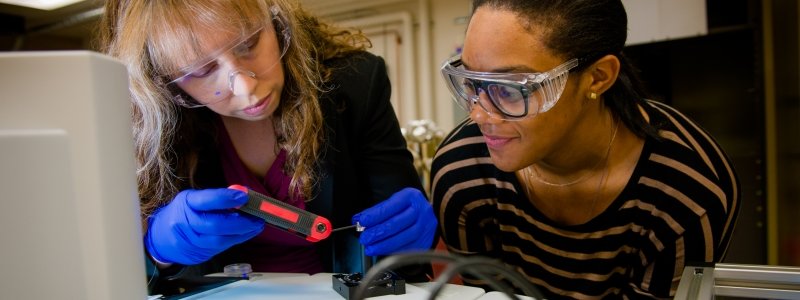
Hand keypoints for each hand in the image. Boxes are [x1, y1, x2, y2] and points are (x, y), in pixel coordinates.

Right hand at [144, 188, 264, 264]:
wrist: (161, 237)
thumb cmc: (184, 213)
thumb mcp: (195, 199)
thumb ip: (217, 197)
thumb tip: (243, 194)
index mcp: (186, 202)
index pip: (206, 200)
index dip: (226, 198)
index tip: (244, 197)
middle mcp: (186, 222)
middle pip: (215, 224)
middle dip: (240, 222)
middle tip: (257, 217)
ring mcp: (191, 240)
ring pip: (219, 239)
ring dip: (243, 233)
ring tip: (257, 225)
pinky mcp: (198, 253)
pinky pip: (222, 247)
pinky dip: (238, 239)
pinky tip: (248, 233)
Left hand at [352, 188, 436, 255]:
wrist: (426, 216)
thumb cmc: (406, 209)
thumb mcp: (392, 203)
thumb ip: (376, 211)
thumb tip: (358, 220)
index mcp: (411, 196)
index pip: (390, 206)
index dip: (375, 215)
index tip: (362, 222)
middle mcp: (421, 210)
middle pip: (396, 223)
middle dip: (377, 232)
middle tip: (365, 238)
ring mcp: (425, 226)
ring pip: (403, 238)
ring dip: (384, 245)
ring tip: (370, 248)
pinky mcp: (425, 241)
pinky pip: (408, 249)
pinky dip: (393, 251)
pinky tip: (383, 251)